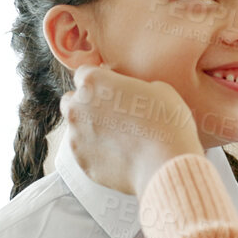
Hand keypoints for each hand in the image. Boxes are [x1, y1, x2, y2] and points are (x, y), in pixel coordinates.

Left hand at [61, 64, 204, 195]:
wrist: (166, 163)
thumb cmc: (166, 122)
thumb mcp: (158, 88)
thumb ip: (132, 86)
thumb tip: (129, 93)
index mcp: (93, 82)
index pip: (83, 73)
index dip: (99, 81)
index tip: (112, 90)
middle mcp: (77, 107)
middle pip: (72, 100)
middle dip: (86, 104)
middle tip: (112, 113)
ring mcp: (76, 136)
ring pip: (76, 127)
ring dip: (91, 128)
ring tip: (119, 137)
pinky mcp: (81, 160)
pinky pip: (84, 151)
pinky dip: (96, 151)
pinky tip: (118, 154)